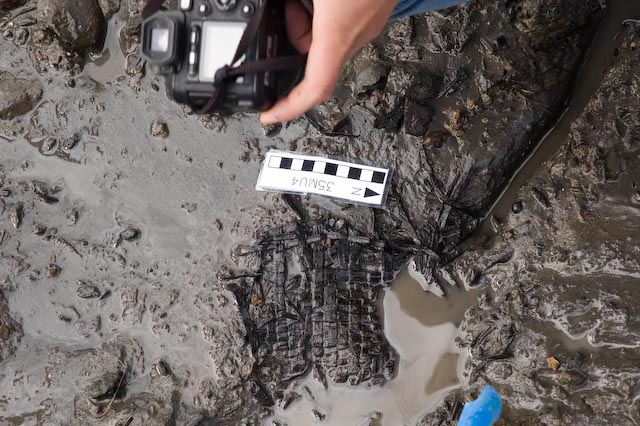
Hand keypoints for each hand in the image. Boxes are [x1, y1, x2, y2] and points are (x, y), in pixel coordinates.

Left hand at [259, 0, 397, 123]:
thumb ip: (287, 1)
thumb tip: (271, 4)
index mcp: (338, 33)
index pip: (314, 88)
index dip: (289, 108)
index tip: (269, 115)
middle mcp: (357, 36)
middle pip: (315, 61)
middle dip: (292, 41)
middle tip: (284, 9)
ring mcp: (368, 24)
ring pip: (327, 41)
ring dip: (307, 24)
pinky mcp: (374, 12)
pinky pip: (342, 26)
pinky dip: (324, 15)